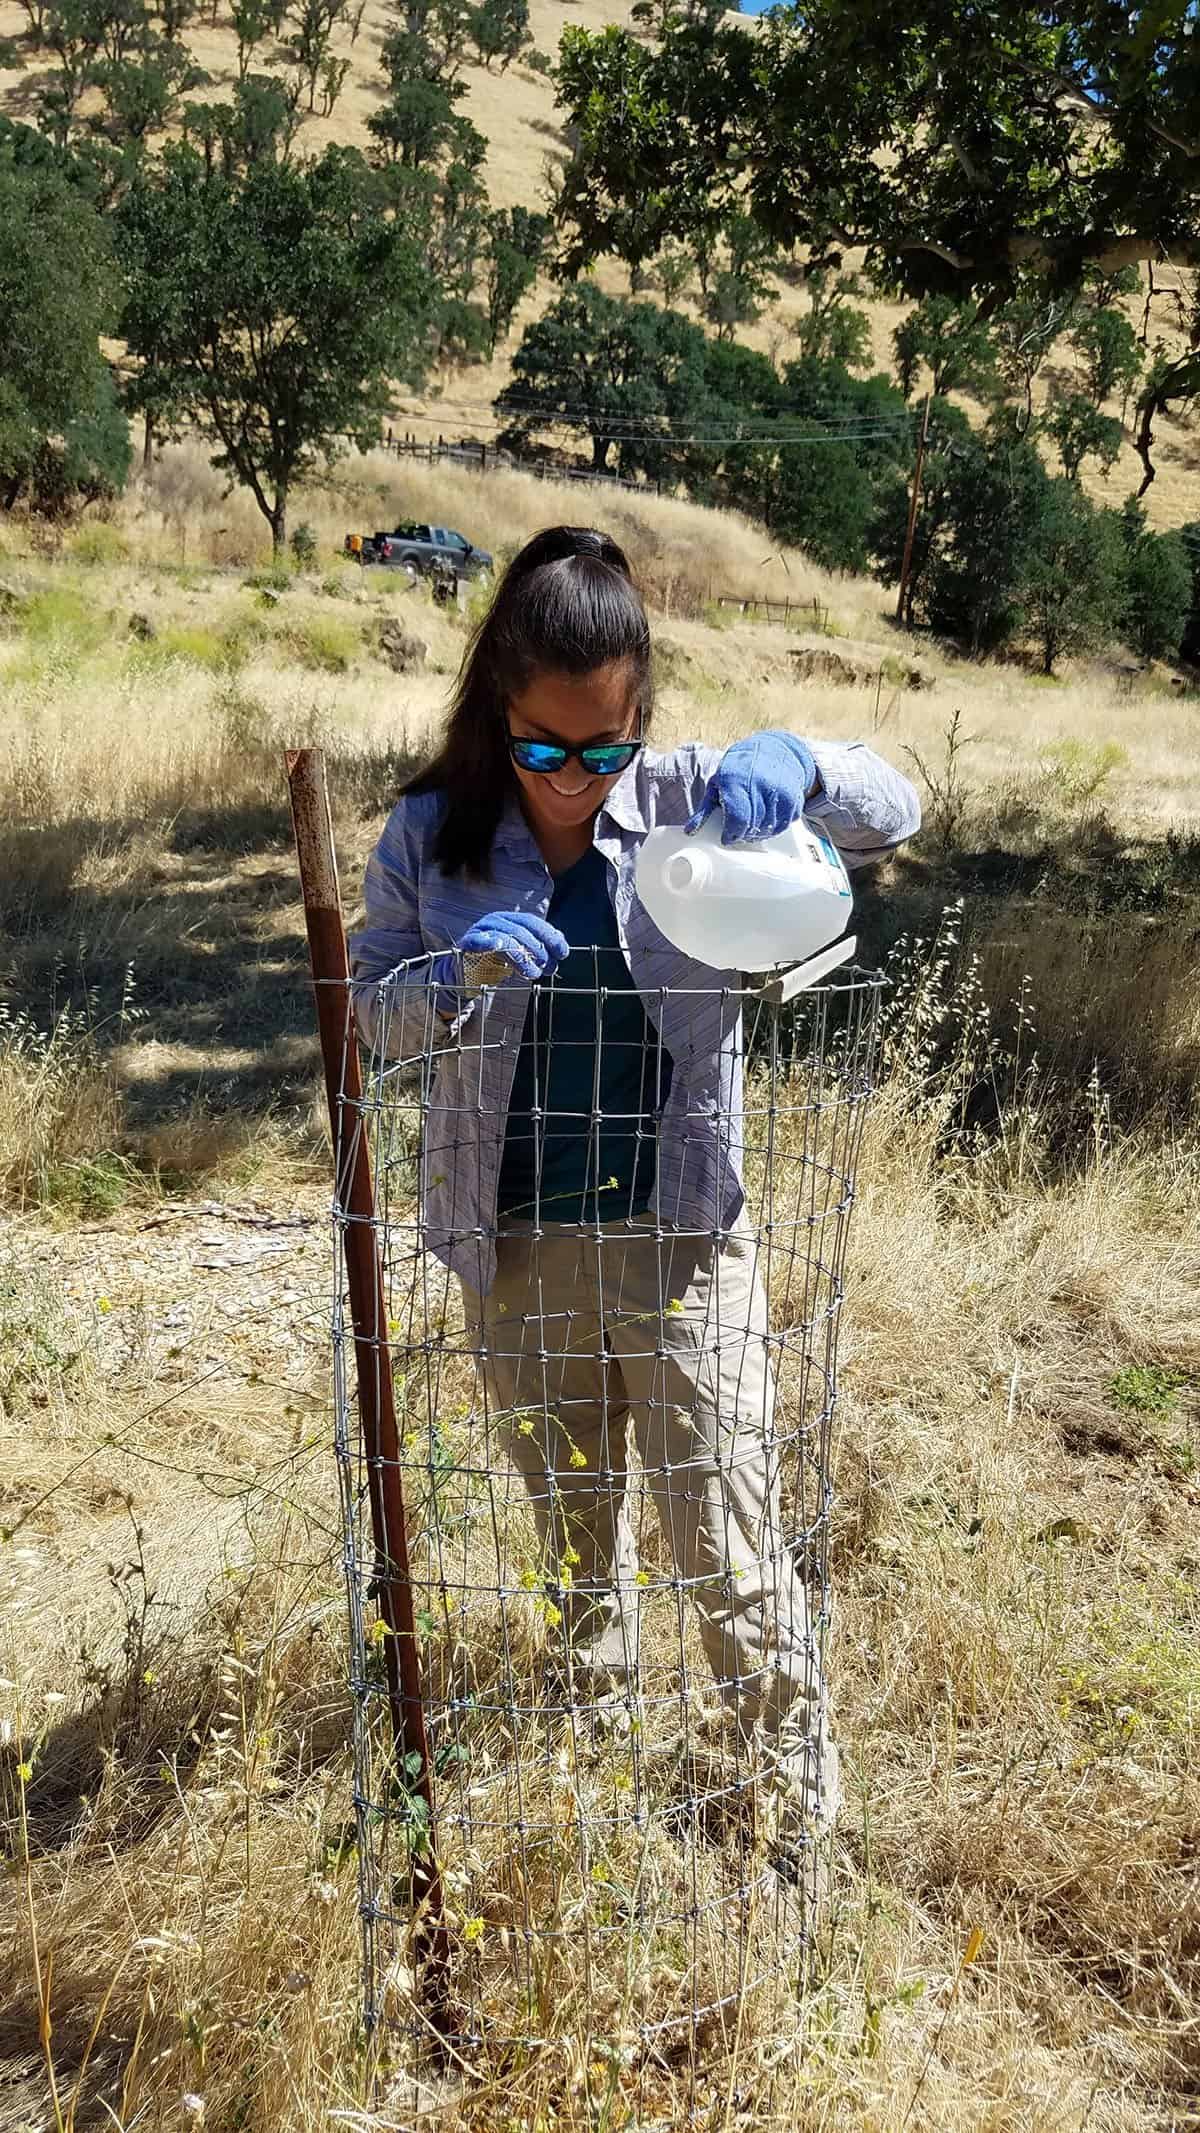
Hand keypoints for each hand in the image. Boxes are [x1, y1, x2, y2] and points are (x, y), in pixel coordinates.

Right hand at [435, 909, 568, 984]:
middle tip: (549, 968)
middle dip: (539, 950)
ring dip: (522, 956)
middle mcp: (495, 921)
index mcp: (510, 920)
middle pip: (521, 930)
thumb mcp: (520, 954)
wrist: (464, 974)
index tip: (563, 953)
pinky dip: (487, 941)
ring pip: (505, 938)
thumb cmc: (494, 962)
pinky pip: (476, 941)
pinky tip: (498, 944)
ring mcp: (479, 931)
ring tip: (534, 973)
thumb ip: (538, 948)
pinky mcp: (465, 945)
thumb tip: (562, 947)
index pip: (533, 922)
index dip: (549, 936)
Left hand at [686, 731, 817, 844]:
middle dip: (743, 834)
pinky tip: (766, 817)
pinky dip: (773, 827)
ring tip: (752, 823)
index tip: (727, 837)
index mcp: (736, 780)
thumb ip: (705, 808)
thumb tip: (690, 830)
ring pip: (767, 828)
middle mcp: (760, 784)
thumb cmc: (741, 769)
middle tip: (738, 831)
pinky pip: (782, 825)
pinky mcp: (793, 799)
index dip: (731, 833)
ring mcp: (779, 791)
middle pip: (752, 826)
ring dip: (758, 832)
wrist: (777, 751)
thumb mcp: (719, 782)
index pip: (737, 819)